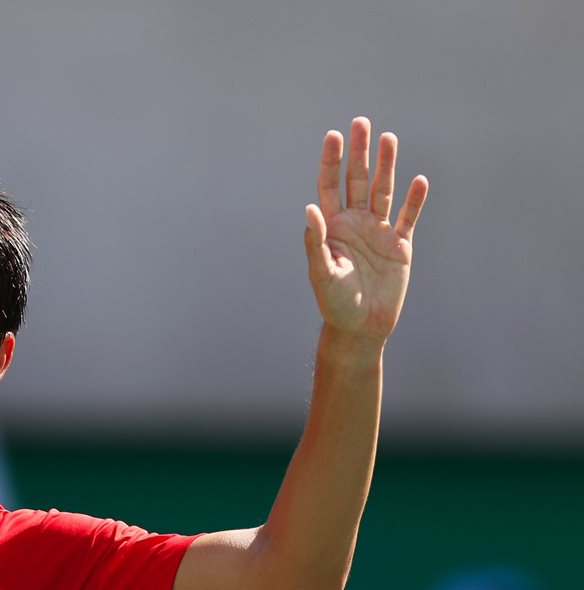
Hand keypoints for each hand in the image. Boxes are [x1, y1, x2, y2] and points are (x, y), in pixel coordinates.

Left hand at [304, 117, 427, 344]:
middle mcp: (355, 223)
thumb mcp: (321, 273)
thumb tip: (309, 208)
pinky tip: (419, 180)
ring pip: (384, 191)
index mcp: (332, 227)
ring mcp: (379, 232)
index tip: (334, 135)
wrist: (361, 328)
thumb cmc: (335, 303)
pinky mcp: (400, 246)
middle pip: (357, 180)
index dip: (331, 161)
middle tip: (361, 122)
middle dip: (359, 152)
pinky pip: (408, 218)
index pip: (330, 186)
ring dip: (386, 166)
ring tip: (389, 138)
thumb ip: (315, 241)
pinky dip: (415, 200)